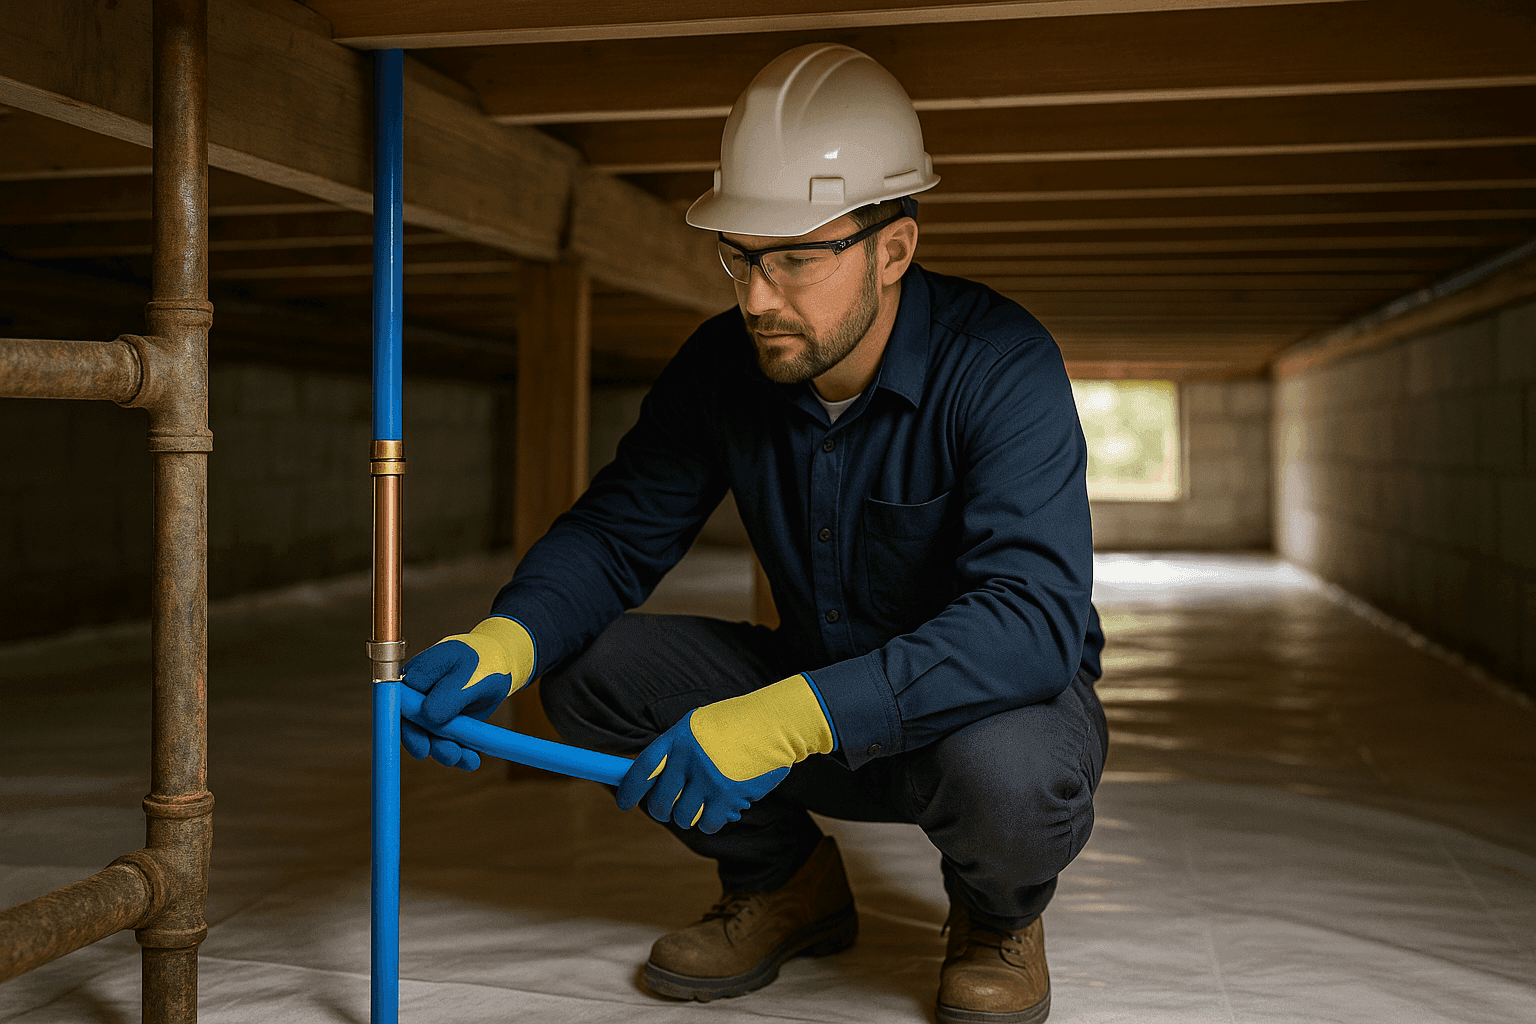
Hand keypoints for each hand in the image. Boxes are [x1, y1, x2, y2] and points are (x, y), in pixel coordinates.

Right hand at [400, 616, 535, 769]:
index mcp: (417, 675)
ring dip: (446, 752)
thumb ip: (448, 693)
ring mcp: (433, 710)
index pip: (400, 704)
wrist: (502, 663)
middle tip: (450, 755)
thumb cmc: (483, 660)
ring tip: (466, 758)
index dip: (408, 727)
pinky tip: (472, 760)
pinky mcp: (448, 723)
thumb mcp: (468, 673)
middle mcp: (420, 695)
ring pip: (432, 738)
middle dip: (428, 745)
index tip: (421, 746)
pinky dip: (461, 754)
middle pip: (412, 725)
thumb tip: (428, 715)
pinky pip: (450, 742)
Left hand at [616, 673, 835, 832]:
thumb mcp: (700, 726)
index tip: (623, 803)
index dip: (629, 789)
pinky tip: (724, 806)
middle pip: (660, 802)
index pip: (642, 768)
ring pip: (683, 816)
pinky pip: (708, 822)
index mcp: (677, 737)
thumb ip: (677, 750)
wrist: (775, 723)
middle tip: (669, 810)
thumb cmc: (737, 725)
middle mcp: (688, 759)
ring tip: (705, 801)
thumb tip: (653, 781)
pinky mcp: (727, 795)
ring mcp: (707, 778)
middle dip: (662, 811)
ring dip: (691, 815)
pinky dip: (713, 819)